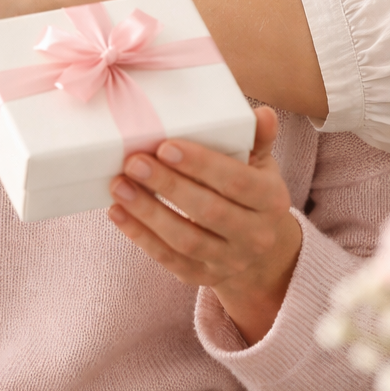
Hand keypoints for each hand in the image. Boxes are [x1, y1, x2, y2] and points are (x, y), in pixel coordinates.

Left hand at [108, 108, 301, 344]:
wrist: (261, 254)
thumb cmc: (253, 194)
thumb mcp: (262, 166)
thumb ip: (259, 138)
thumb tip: (262, 113)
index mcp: (271, 201)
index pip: (237, 181)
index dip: (201, 165)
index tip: (165, 146)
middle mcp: (255, 236)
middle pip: (208, 211)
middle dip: (168, 186)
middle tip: (134, 162)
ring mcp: (229, 261)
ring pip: (185, 240)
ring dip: (148, 212)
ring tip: (119, 186)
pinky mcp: (202, 276)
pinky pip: (169, 259)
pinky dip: (141, 236)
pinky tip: (118, 212)